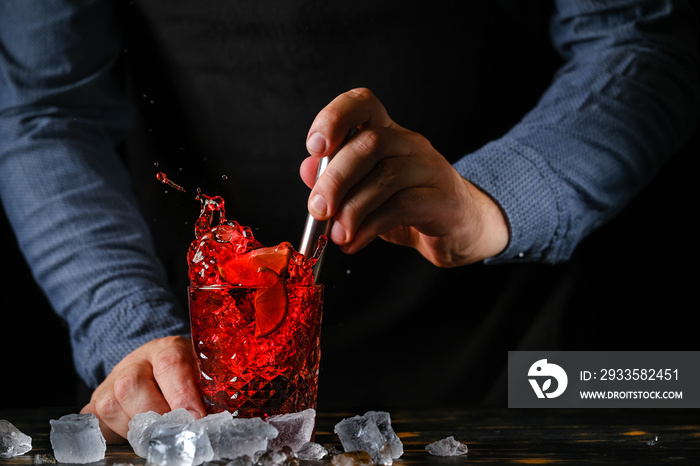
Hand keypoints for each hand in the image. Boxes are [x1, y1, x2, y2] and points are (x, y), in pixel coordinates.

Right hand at [80, 336, 204, 443]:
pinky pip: (94, 420)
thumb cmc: (185, 378)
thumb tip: (212, 420)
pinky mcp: (96, 402)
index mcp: (167, 348)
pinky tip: (133, 436)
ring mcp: (111, 381)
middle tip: (175, 430)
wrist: (156, 371)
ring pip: (110, 405)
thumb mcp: (202, 377)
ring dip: (135, 428)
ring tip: (157, 433)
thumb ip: (207, 393)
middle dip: (155, 415)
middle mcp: (135, 361)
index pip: (170, 364)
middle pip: (131, 385)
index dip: (182, 395)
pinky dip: (112, 433)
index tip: (196, 418)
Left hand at [300, 88, 508, 266]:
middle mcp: (411, 144)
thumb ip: (338, 180)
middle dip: (335, 178)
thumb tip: (305, 170)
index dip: (334, 117)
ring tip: (337, 235)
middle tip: (318, 210)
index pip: (363, 103)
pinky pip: (403, 206)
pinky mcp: (443, 201)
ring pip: (387, 175)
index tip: (314, 147)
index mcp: (388, 133)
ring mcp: (431, 169)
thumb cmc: (410, 207)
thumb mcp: (367, 192)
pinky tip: (355, 242)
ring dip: (352, 208)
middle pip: (370, 143)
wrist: (462, 230)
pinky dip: (371, 227)